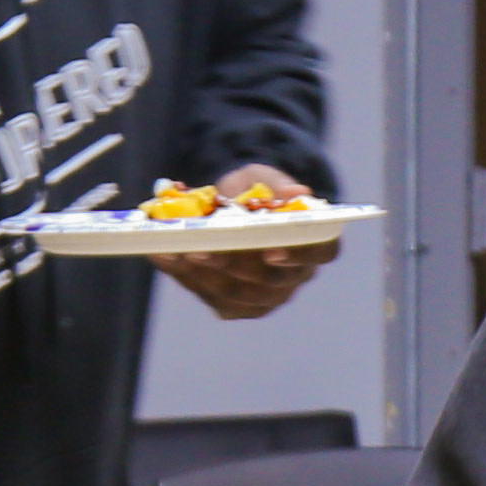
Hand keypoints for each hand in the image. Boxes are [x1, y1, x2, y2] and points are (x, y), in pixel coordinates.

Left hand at [157, 163, 338, 320]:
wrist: (232, 209)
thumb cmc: (255, 192)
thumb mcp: (263, 178)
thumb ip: (277, 185)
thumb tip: (297, 193)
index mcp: (314, 244)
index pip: (320, 253)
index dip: (298, 256)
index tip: (272, 251)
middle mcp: (294, 277)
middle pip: (270, 281)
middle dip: (233, 266)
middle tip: (203, 250)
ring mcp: (266, 297)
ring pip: (238, 295)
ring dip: (204, 275)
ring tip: (176, 252)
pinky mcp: (236, 307)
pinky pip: (212, 298)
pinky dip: (186, 278)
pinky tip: (165, 257)